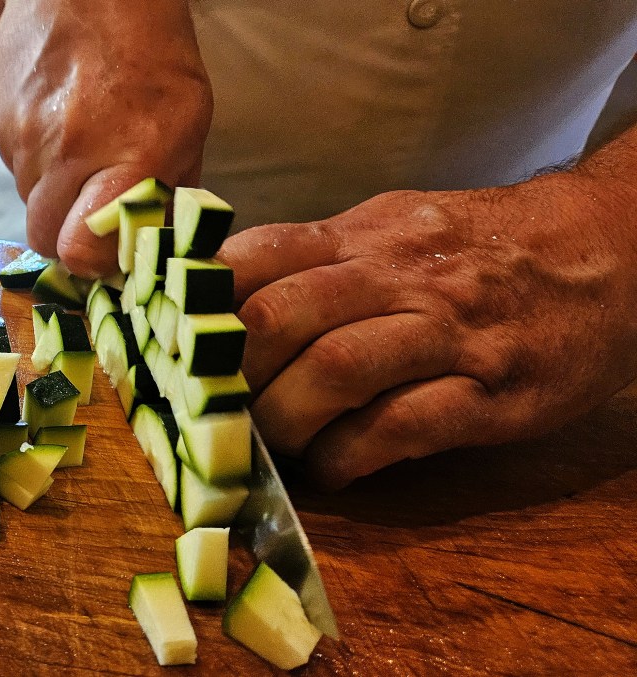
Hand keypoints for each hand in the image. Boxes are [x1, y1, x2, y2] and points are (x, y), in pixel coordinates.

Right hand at [0, 0, 211, 277]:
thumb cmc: (152, 49)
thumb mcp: (188, 120)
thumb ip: (170, 188)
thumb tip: (152, 240)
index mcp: (122, 158)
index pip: (79, 251)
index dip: (92, 262)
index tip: (107, 253)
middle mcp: (62, 153)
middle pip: (43, 237)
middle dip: (67, 233)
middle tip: (91, 207)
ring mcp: (18, 133)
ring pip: (27, 195)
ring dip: (52, 185)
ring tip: (81, 139)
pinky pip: (10, 156)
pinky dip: (33, 149)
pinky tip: (59, 112)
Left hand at [217, 173, 636, 488]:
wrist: (608, 250)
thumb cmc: (483, 244)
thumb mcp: (397, 226)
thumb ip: (322, 259)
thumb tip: (232, 295)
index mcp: (366, 232)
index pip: (261, 254)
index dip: (203, 302)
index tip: (174, 343)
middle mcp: (401, 275)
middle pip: (285, 315)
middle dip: (234, 371)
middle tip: (215, 409)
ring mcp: (450, 332)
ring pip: (338, 370)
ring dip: (286, 419)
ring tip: (272, 445)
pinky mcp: (494, 391)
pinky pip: (403, 427)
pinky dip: (351, 456)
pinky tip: (333, 469)